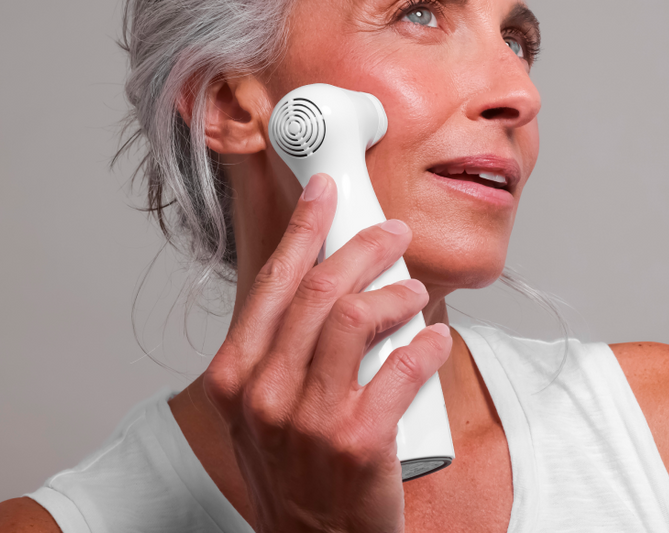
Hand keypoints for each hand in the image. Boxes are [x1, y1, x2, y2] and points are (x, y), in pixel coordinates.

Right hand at [202, 173, 452, 532]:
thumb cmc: (292, 476)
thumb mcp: (260, 411)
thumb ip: (277, 353)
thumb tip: (324, 285)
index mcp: (233, 377)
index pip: (272, 282)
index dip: (304, 227)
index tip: (325, 193)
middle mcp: (263, 393)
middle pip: (321, 289)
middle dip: (365, 246)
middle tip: (392, 234)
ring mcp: (309, 419)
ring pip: (359, 317)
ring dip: (398, 293)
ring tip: (414, 293)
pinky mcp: (359, 441)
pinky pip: (402, 368)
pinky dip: (427, 344)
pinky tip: (435, 340)